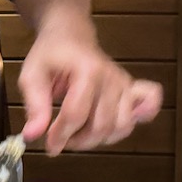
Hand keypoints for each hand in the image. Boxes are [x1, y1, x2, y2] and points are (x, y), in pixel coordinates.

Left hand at [17, 24, 162, 154]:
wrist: (70, 35)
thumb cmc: (50, 54)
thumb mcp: (32, 76)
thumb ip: (34, 106)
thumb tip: (32, 135)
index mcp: (87, 70)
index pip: (76, 114)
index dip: (61, 135)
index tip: (48, 146)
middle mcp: (111, 77)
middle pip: (102, 125)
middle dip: (79, 141)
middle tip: (61, 140)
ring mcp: (124, 83)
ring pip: (122, 126)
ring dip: (100, 138)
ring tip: (80, 134)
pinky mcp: (132, 88)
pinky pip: (149, 103)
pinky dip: (143, 116)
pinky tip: (121, 124)